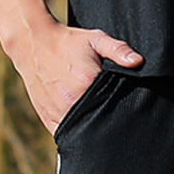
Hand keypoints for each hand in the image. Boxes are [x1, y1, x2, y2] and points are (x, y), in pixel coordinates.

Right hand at [9, 16, 142, 134]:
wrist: (34, 44)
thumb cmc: (69, 41)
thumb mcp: (96, 39)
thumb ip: (118, 50)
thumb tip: (138, 61)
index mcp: (85, 83)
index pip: (112, 103)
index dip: (123, 103)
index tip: (128, 102)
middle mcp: (70, 103)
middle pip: (98, 120)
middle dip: (107, 116)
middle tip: (114, 109)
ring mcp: (58, 114)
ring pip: (82, 130)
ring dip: (91, 125)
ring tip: (99, 115)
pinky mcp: (48, 120)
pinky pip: (66, 134)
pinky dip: (76, 130)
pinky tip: (84, 121)